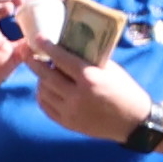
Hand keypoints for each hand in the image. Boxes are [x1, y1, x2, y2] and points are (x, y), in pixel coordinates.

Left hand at [22, 40, 148, 146]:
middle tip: (27, 53)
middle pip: (46, 75)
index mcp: (91, 78)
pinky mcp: (67, 123)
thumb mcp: (113, 71)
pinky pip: (46, 106)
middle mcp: (77, 94)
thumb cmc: (127, 92)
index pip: (61, 59)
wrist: (134, 122)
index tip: (38, 38)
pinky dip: (42, 96)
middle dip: (33, 62)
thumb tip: (70, 48)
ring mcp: (70, 110)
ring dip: (40, 79)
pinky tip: (46, 89)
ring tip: (43, 73)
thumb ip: (90, 61)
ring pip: (43, 91)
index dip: (47, 47)